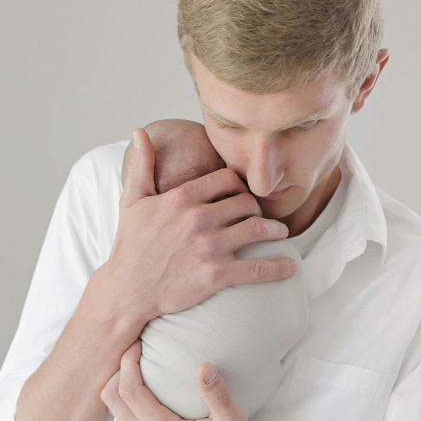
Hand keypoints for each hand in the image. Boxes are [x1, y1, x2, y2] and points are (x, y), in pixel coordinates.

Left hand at [101, 347, 252, 420]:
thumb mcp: (232, 420)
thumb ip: (217, 394)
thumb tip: (204, 366)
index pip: (129, 390)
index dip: (128, 363)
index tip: (138, 344)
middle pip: (111, 397)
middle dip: (117, 369)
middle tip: (134, 350)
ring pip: (112, 407)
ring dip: (118, 382)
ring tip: (135, 364)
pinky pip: (121, 415)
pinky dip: (123, 396)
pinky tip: (141, 384)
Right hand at [107, 127, 295, 323]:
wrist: (129, 288)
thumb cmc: (131, 244)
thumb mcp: (132, 200)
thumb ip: (142, 166)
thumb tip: (140, 132)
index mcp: (181, 197)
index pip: (227, 179)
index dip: (240, 186)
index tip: (244, 195)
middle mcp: (198, 219)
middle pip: (247, 203)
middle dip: (259, 209)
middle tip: (264, 217)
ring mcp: (210, 247)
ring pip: (258, 229)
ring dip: (276, 231)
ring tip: (281, 234)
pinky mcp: (218, 275)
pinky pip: (259, 268)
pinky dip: (280, 266)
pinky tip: (290, 265)